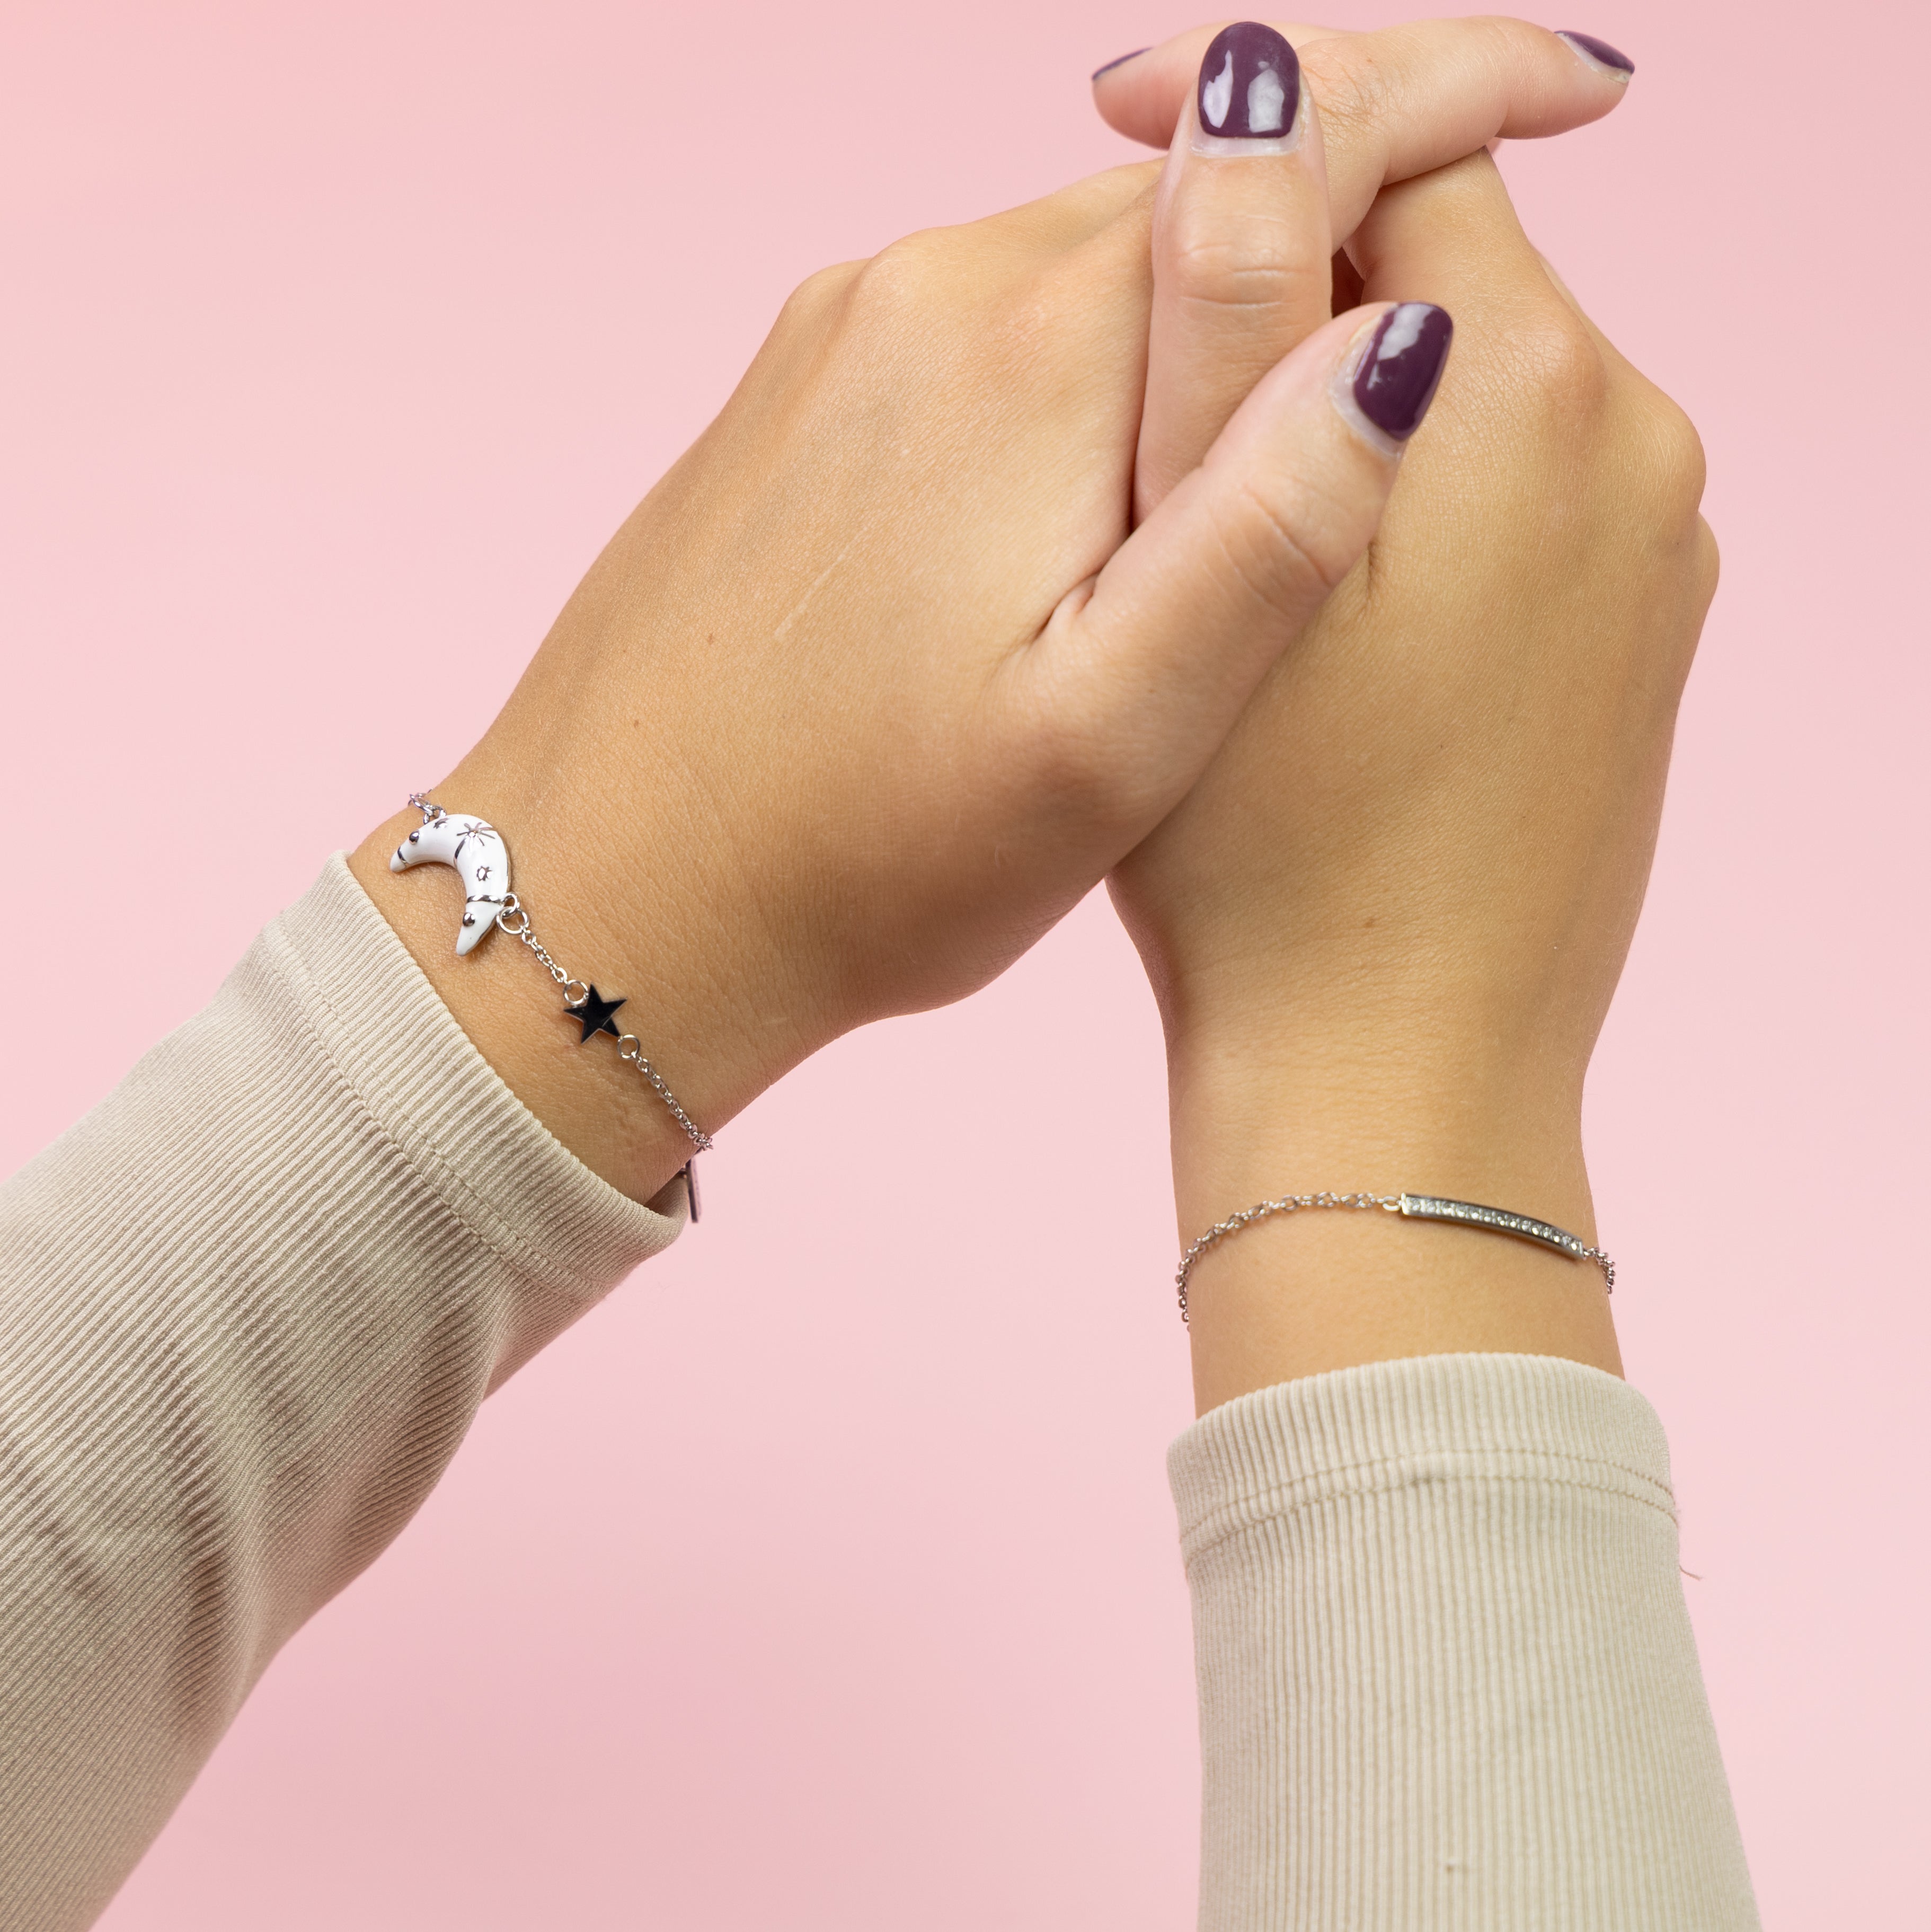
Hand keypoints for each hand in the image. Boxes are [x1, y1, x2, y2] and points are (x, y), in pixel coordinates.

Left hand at [350, 21, 1630, 1205]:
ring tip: (1289, 406)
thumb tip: (1396, 336)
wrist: (613, 899)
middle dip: (1330, 212)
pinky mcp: (798, 393)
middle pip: (1183, 198)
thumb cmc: (864, 858)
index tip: (1574, 96)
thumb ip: (1263, 534)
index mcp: (1031, 357)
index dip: (1447, 103)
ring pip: (1083, 263)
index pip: (1283, 153)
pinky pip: (984, 325)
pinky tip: (1106, 470)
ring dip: (1200, 309)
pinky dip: (1084, 361)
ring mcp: (843, 334)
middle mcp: (925, 295)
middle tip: (1454, 270)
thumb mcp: (1107, 742)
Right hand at [1109, 146, 1714, 1410]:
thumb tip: (1277, 98)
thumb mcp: (1200, 565)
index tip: (1117, 124)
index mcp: (1529, 394)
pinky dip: (1420, 498)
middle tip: (1145, 355)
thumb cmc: (1265, 854)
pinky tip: (1330, 600)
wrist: (1392, 1075)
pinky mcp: (1644, 632)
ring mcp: (1658, 546)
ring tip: (1222, 496)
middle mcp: (1636, 443)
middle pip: (1448, 268)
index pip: (1402, 152)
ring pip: (1478, 387)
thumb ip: (1230, 321)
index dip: (1252, 128)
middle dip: (1294, 285)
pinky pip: (1520, 497)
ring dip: (1352, 397)